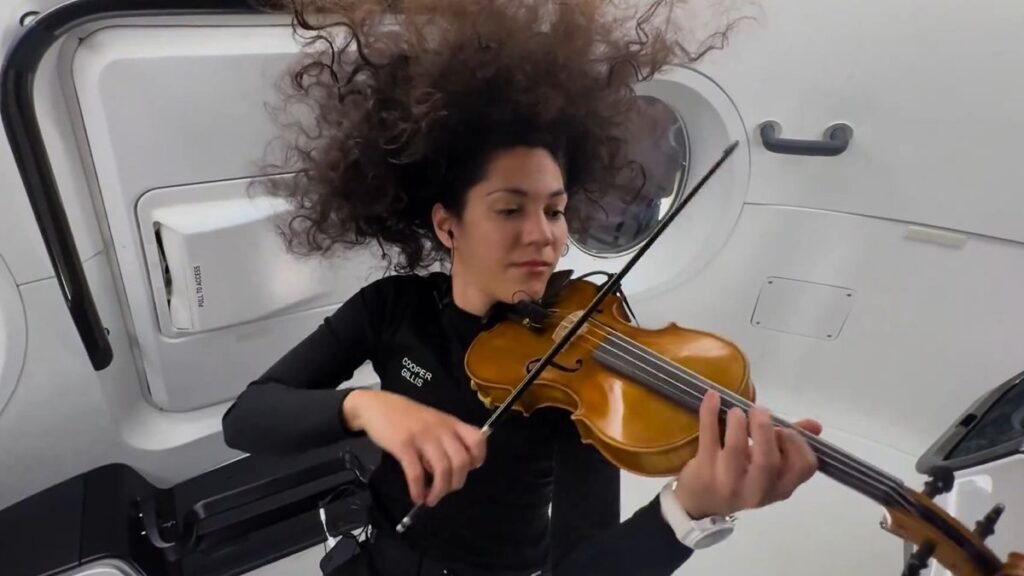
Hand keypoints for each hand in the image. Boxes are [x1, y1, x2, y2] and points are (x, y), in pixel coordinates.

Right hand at [342, 389, 486, 506]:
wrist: (376, 406)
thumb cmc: (405, 416)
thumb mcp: (432, 421)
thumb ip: (445, 440)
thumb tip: (450, 470)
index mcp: (451, 423)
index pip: (477, 439)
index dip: (477, 458)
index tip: (468, 470)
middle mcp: (441, 429)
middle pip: (461, 461)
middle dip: (456, 483)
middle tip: (445, 492)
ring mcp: (423, 436)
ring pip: (442, 469)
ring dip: (439, 491)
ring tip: (431, 500)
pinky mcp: (404, 445)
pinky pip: (416, 473)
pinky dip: (418, 489)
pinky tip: (416, 497)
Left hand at [673, 390, 821, 518]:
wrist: (701, 502)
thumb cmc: (742, 478)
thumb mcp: (768, 469)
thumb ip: (791, 444)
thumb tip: (815, 425)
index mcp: (780, 488)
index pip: (803, 467)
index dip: (797, 442)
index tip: (782, 429)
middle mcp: (757, 489)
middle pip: (768, 460)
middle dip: (765, 430)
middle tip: (758, 411)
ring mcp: (728, 482)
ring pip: (736, 450)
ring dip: (738, 423)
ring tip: (736, 411)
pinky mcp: (703, 470)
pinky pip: (708, 437)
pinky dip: (709, 413)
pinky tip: (712, 397)